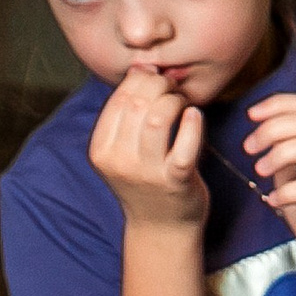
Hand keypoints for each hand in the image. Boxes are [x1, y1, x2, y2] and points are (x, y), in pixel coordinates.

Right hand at [89, 70, 207, 227]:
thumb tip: (141, 67)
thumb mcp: (123, 150)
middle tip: (173, 87)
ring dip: (176, 100)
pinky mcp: (176, 180)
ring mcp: (147, 172)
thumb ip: (128, 114)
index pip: (119, 99)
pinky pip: (185, 143)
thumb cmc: (146, 181)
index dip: (141, 79)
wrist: (162, 227)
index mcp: (100, 149)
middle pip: (138, 103)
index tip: (156, 78)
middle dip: (160, 85)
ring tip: (183, 103)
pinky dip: (192, 123)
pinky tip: (195, 116)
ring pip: (159, 117)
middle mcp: (119, 161)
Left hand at [244, 93, 295, 266]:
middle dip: (273, 128)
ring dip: (281, 154)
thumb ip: (278, 149)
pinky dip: (290, 191)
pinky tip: (274, 199)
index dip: (278, 103)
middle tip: (249, 149)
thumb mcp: (288, 171)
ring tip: (260, 171)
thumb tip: (256, 127)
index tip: (251, 115)